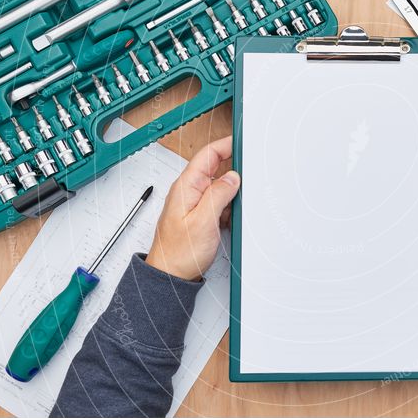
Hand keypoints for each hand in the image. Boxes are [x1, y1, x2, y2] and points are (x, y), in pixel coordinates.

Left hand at [146, 138, 240, 280]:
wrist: (170, 275)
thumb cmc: (179, 253)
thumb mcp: (204, 222)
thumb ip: (219, 195)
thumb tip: (232, 177)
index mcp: (186, 186)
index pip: (208, 154)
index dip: (226, 145)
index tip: (243, 142)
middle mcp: (188, 191)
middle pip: (215, 168)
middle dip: (233, 172)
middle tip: (247, 179)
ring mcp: (193, 202)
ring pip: (219, 187)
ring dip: (230, 194)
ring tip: (232, 209)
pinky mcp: (198, 214)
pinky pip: (217, 202)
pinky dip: (227, 208)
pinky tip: (227, 220)